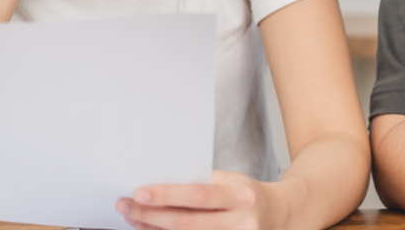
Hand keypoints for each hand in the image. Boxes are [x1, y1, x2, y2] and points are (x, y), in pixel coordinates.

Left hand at [117, 170, 274, 229]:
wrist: (278, 214)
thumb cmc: (246, 194)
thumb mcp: (232, 181)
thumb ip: (202, 184)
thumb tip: (160, 185)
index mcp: (241, 195)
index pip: (200, 195)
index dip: (168, 195)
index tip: (140, 192)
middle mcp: (242, 221)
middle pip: (189, 222)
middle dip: (152, 215)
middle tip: (126, 207)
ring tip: (133, 219)